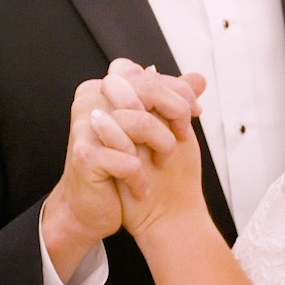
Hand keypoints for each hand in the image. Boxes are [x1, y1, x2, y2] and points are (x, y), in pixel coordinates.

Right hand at [91, 68, 207, 239]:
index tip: (193, 112)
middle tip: (183, 138)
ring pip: (143, 123)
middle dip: (176, 114)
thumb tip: (199, 78)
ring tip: (161, 163)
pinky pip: (131, 161)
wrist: (93, 208)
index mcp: (104, 87)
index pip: (149, 75)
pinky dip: (142, 180)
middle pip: (148, 91)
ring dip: (163, 148)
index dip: (178, 92)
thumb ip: (171, 99)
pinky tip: (142, 189)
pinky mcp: (85, 156)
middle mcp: (89, 99)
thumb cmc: (121, 165)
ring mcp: (84, 126)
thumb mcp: (151, 127)